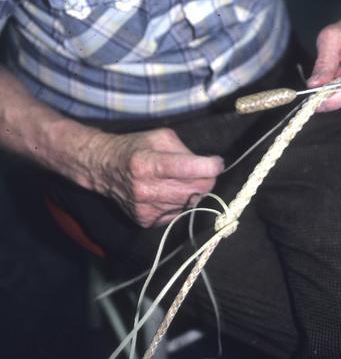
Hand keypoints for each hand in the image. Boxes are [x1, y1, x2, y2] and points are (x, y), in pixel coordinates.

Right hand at [88, 128, 223, 227]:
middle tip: (204, 171)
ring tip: (182, 180)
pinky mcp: (145, 222)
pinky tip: (170, 192)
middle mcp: (145, 189)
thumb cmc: (135, 147)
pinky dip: (180, 203)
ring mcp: (145, 209)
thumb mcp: (159, 137)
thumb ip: (185, 149)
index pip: (189, 169)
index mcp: (148, 163)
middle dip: (206, 179)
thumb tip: (207, 165)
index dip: (211, 166)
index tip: (218, 162)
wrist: (104, 168)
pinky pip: (178, 214)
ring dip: (193, 192)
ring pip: (190, 204)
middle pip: (196, 191)